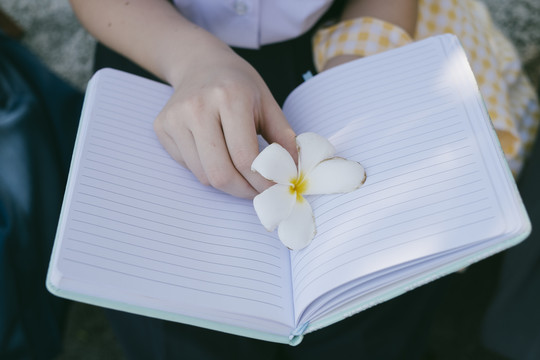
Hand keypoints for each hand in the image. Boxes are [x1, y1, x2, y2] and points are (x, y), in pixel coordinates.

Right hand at [153, 46, 296, 198]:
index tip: (273, 190)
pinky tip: (216, 154)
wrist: (200, 63)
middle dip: (243, 191)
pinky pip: (189, 167)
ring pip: (203, 175)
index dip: (262, 181)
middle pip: (220, 173)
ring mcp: (175, 118)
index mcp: (229, 97)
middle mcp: (198, 107)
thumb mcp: (267, 103)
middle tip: (257, 192)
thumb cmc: (238, 84)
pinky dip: (207, 171)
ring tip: (240, 173)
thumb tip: (293, 172)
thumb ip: (283, 138)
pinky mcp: (162, 128)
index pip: (245, 157)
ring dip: (227, 184)